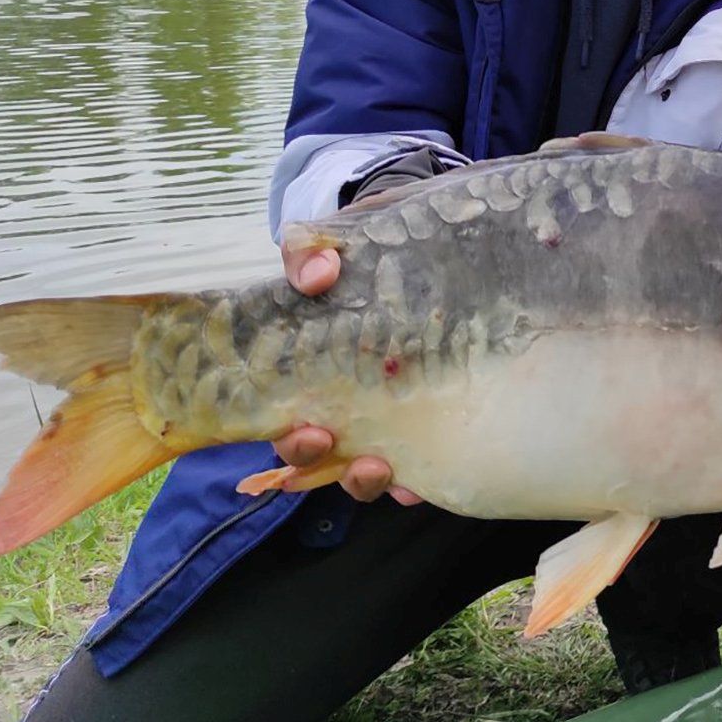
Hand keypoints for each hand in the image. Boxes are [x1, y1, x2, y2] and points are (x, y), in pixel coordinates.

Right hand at [275, 192, 419, 504]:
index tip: (311, 430)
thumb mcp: (332, 244)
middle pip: (320, 454)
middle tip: (329, 442)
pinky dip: (424, 475)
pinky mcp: (433, 412)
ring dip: (369, 479)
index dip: (291, 439)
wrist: (423, 242)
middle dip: (319, 460)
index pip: (288, 421)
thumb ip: (309, 251)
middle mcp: (346, 404)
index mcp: (311, 375)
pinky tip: (427, 478)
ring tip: (384, 469)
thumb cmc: (366, 254)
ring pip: (369, 467)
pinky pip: (422, 458)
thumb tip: (318, 275)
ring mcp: (390, 413)